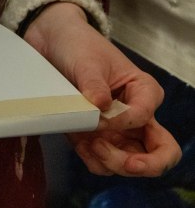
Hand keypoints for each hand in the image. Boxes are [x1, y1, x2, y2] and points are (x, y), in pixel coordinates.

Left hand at [24, 2, 181, 177]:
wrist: (52, 42)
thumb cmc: (78, 45)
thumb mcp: (87, 61)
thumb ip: (95, 85)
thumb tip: (101, 108)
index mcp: (144, 91)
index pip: (144, 117)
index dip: (123, 122)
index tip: (99, 115)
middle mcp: (135, 116)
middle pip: (156, 154)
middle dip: (140, 164)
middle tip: (119, 159)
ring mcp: (117, 130)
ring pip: (128, 165)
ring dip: (110, 162)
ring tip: (89, 144)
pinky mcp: (97, 138)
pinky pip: (102, 163)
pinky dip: (93, 160)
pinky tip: (80, 144)